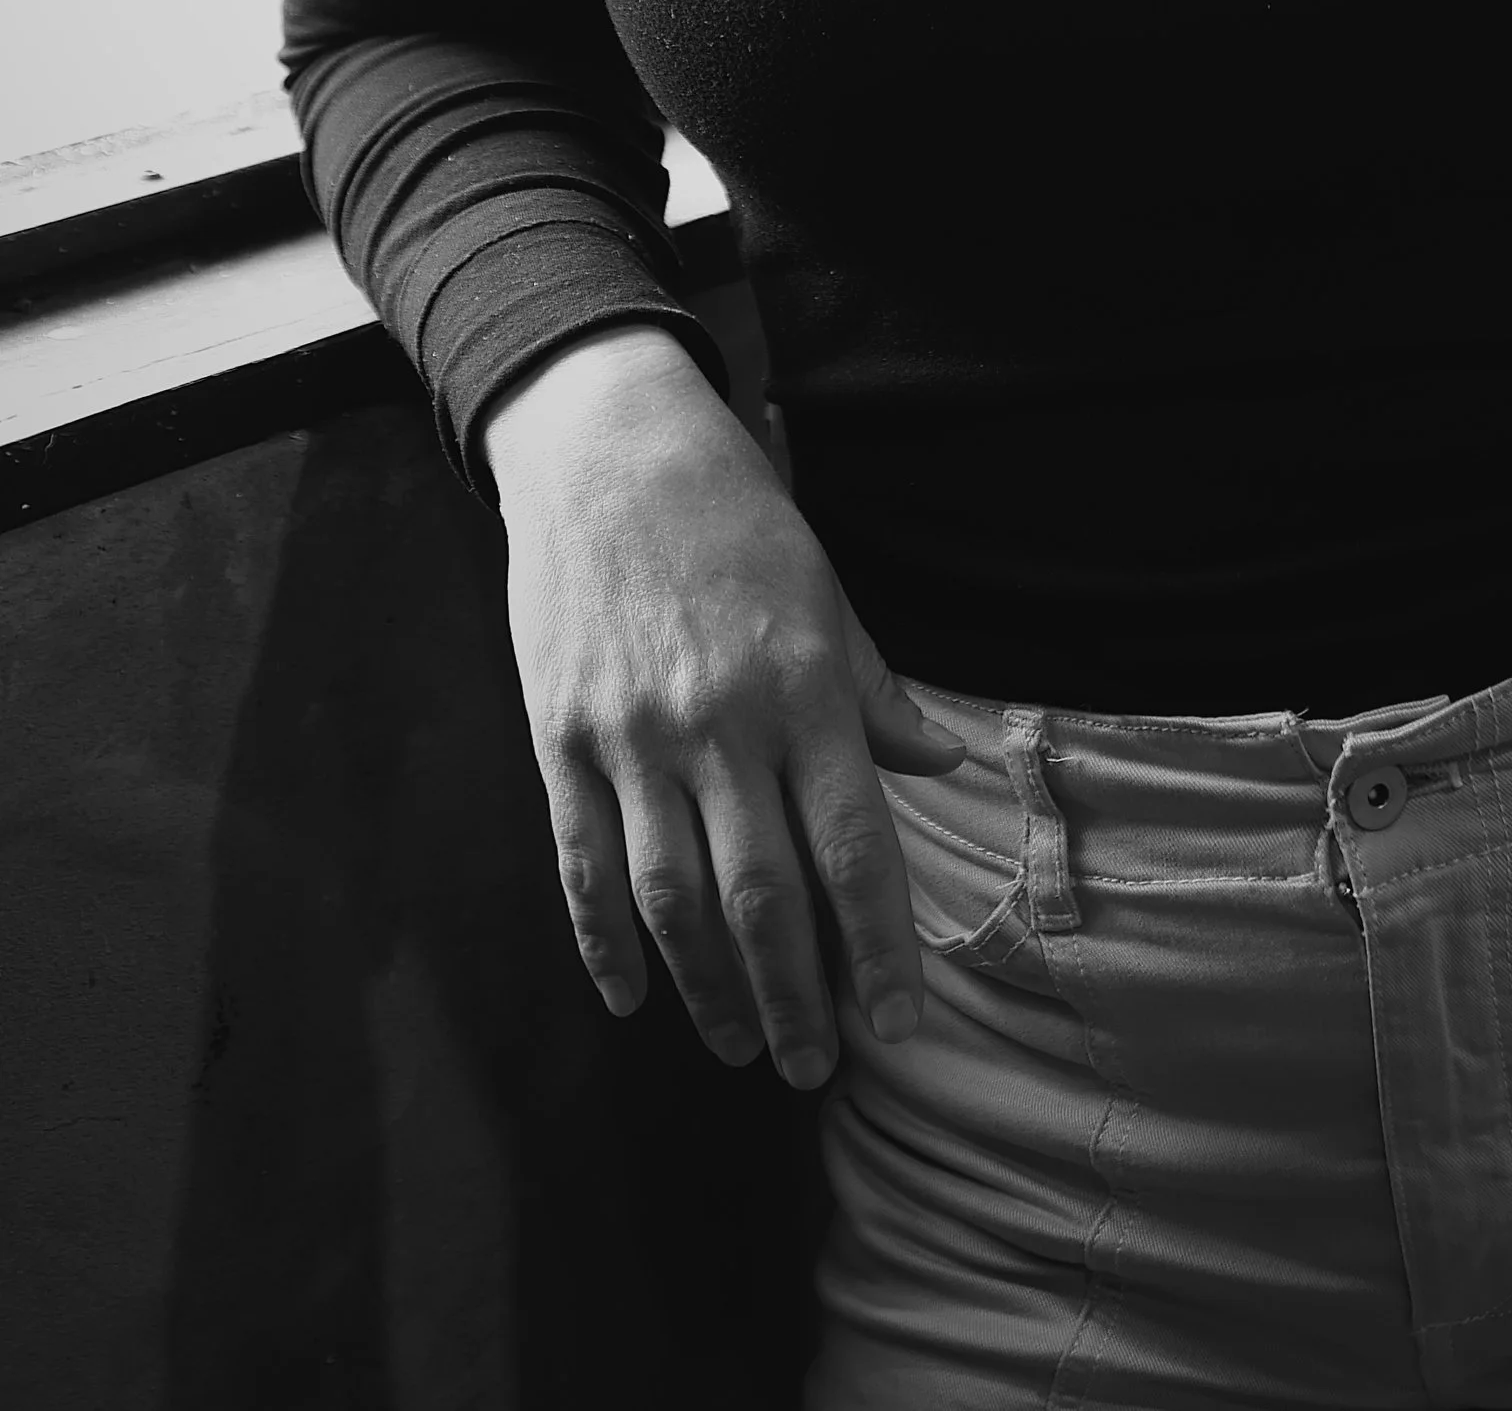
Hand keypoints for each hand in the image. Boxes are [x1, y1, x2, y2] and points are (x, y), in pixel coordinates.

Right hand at [481, 325, 965, 1089]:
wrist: (606, 448)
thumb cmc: (736, 518)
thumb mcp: (825, 591)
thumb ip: (877, 695)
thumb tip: (943, 770)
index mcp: (804, 689)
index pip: (853, 848)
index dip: (879, 949)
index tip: (902, 1024)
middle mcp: (721, 724)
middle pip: (763, 897)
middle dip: (797, 998)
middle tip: (815, 1069)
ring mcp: (632, 737)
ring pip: (672, 900)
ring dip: (710, 989)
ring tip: (739, 1047)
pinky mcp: (563, 738)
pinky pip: (585, 865)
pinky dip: (607, 944)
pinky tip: (634, 997)